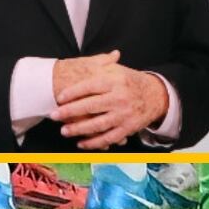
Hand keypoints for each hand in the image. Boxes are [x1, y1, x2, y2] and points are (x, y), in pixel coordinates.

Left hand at [52, 53, 169, 151]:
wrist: (155, 95)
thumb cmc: (130, 81)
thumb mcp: (118, 69)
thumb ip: (99, 66)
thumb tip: (79, 64)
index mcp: (115, 81)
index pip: (90, 86)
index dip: (73, 92)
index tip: (59, 98)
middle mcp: (119, 98)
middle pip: (90, 106)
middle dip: (70, 112)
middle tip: (54, 115)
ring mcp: (123, 115)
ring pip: (97, 125)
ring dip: (79, 129)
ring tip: (64, 131)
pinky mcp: (127, 128)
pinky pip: (108, 138)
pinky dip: (94, 143)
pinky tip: (81, 143)